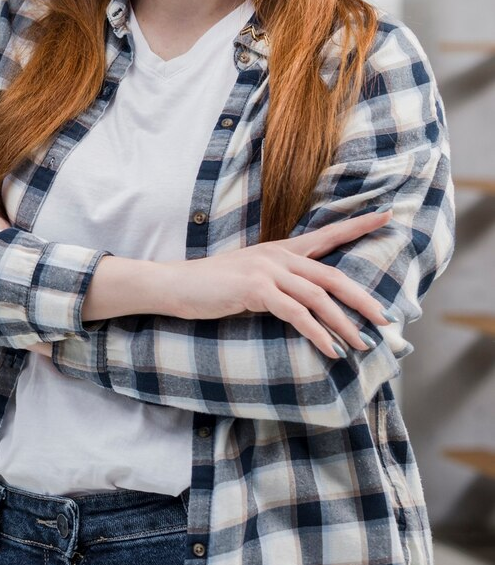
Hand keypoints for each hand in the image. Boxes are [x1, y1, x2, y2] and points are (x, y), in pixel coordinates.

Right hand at [157, 210, 393, 356]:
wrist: (175, 285)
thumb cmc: (211, 287)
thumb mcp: (250, 278)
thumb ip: (279, 284)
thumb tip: (307, 304)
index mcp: (279, 250)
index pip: (326, 234)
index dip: (358, 225)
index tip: (388, 215)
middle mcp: (277, 256)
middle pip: (332, 274)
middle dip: (364, 298)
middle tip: (389, 319)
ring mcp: (266, 270)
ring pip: (319, 296)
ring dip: (345, 324)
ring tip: (363, 344)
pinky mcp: (255, 289)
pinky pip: (296, 313)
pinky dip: (317, 333)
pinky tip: (330, 349)